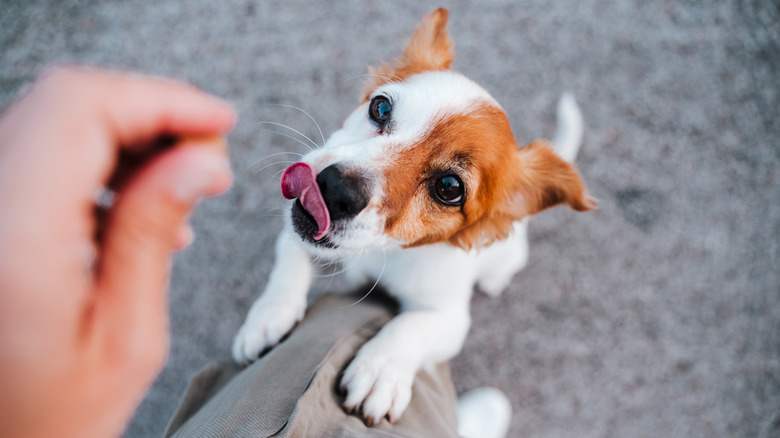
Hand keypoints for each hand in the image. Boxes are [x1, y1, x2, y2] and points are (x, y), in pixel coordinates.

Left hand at [0, 67, 234, 437]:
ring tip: (179, 187)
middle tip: (208, 154)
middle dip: (150, 114)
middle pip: (64, 104)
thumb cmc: (47, 416)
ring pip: (51, 122)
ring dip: (125, 137)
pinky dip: (93, 160)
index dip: (161, 100)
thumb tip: (199, 161)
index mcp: (14, 238)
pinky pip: (36, 155)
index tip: (218, 121)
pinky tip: (133, 204)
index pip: (81, 110)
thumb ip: (152, 233)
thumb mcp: (126, 336)